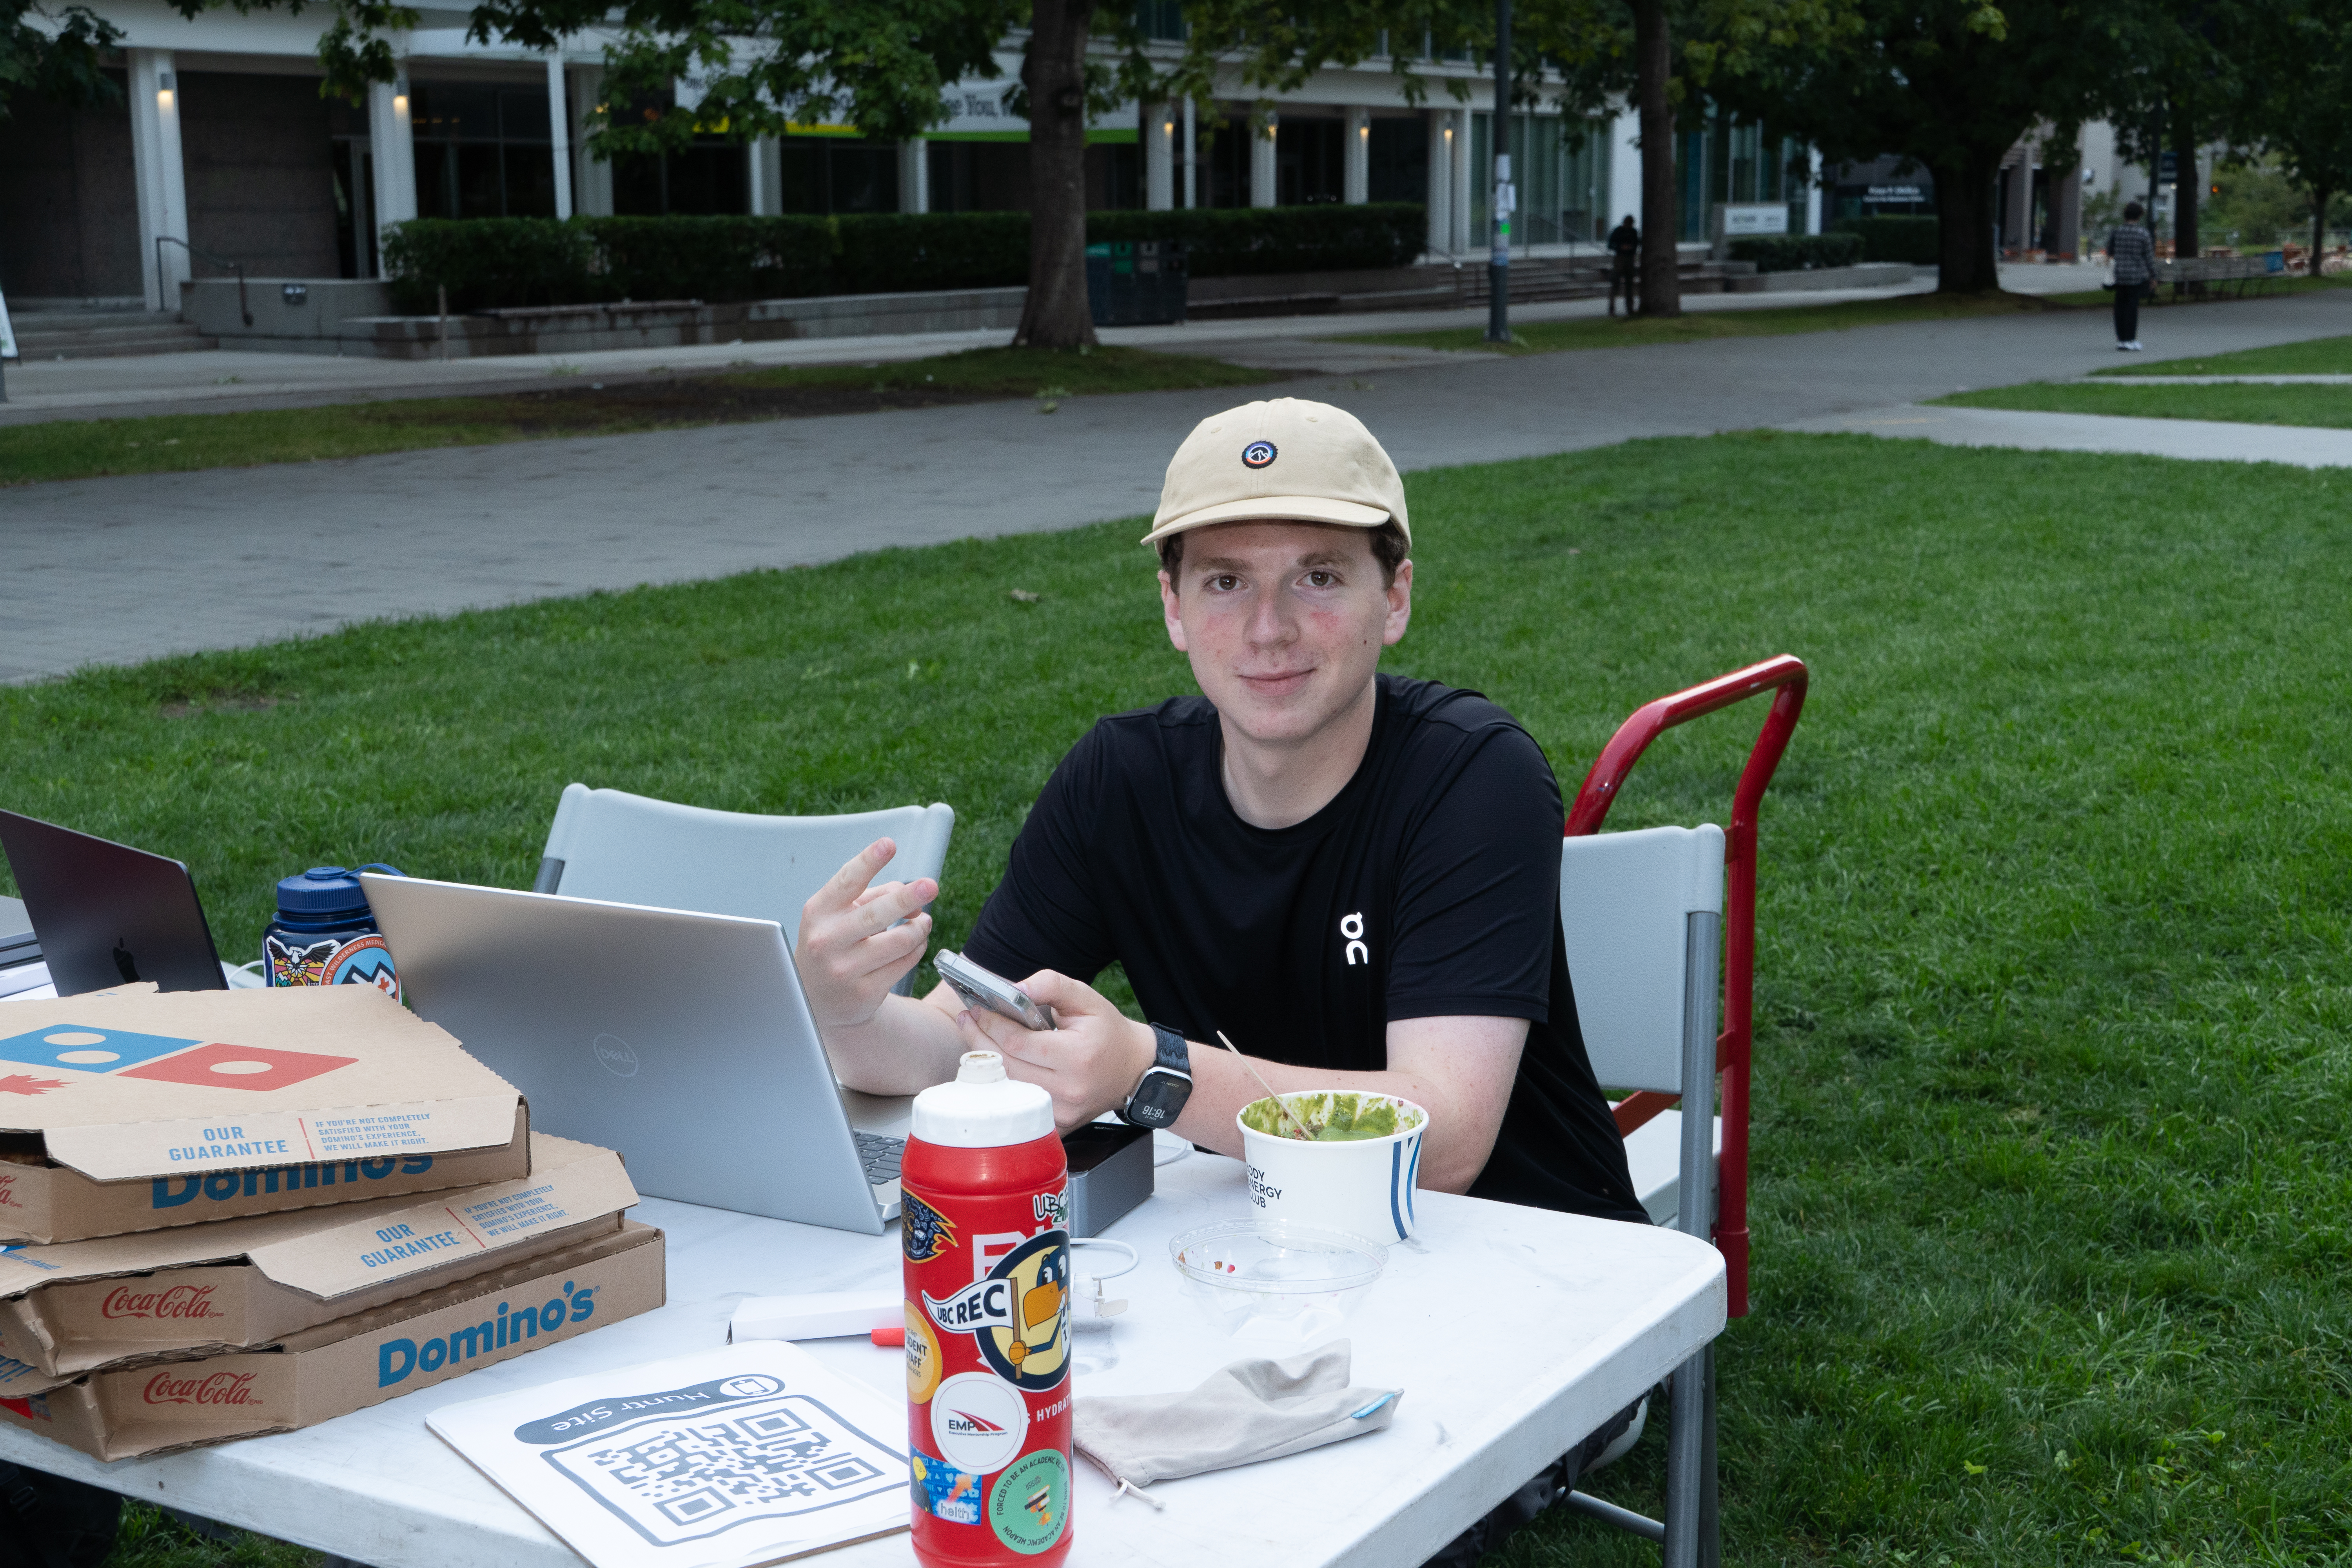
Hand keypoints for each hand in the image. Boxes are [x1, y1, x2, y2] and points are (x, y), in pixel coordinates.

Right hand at [795, 838, 936, 1032]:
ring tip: (922, 921)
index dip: (868, 862)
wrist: (815, 998)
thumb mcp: (838, 914)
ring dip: (919, 927)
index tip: (888, 845)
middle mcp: (827, 940)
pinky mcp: (864, 992)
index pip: (846, 882)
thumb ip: (873, 896)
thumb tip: (912, 896)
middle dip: (907, 897)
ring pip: (899, 941)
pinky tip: (916, 942)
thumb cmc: (832, 943)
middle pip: (876, 914)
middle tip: (930, 886)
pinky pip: (905, 962)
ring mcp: (845, 969)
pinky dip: (917, 948)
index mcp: (819, 912)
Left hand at [954, 970, 1154, 1131]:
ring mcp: (1063, 1112)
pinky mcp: (1059, 1124)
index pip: (1018, 1043)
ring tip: (976, 1037)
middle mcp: (1069, 1089)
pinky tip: (994, 1066)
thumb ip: (1051, 985)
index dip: (992, 1025)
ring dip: (987, 1063)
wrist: (1133, 1071)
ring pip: (1008, 1088)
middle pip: (1007, 1067)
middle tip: (968, 1019)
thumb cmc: (1108, 1033)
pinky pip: (1019, 1106)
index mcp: (1077, 1057)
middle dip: (980, 1040)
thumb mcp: (1087, 998)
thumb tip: (1014, 988)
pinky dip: (1003, 1086)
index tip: (978, 1008)